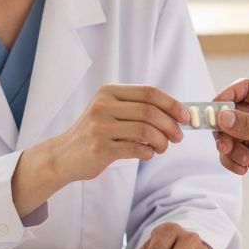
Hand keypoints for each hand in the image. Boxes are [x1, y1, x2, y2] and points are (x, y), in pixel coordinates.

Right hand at [12, 85, 187, 216]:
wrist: (63, 156)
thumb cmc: (94, 133)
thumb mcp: (110, 111)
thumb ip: (137, 108)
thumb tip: (176, 114)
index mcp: (108, 92)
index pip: (149, 92)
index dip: (171, 103)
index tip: (186, 115)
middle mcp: (103, 106)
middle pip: (150, 111)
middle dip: (171, 125)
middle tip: (178, 137)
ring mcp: (100, 127)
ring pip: (145, 131)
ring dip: (162, 141)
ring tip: (163, 148)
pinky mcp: (100, 148)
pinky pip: (136, 149)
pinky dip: (149, 152)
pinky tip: (148, 154)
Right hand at [212, 78, 248, 225]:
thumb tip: (222, 116)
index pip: (245, 88)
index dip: (227, 95)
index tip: (213, 110)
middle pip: (231, 111)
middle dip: (224, 127)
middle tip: (222, 142)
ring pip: (228, 133)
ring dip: (228, 147)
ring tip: (242, 160)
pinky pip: (231, 152)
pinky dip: (231, 160)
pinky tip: (243, 169)